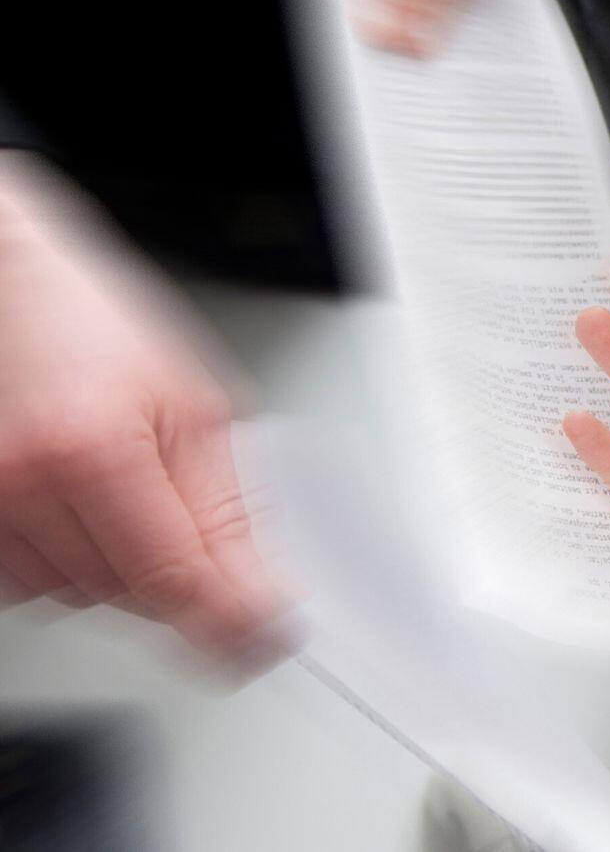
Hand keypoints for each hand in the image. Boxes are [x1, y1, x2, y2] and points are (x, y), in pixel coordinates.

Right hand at [0, 158, 285, 663]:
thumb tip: (261, 594)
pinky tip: (73, 503)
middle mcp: (25, 486)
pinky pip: (29, 585)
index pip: (176, 580)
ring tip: (119, 489)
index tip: (261, 644)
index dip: (227, 624)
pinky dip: (64, 559)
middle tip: (179, 511)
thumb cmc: (100, 328)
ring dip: (117, 567)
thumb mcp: (197, 405)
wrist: (11, 288)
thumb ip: (228, 507)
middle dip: (174, 573)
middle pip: (129, 597)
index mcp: (98, 451)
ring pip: (79, 598)